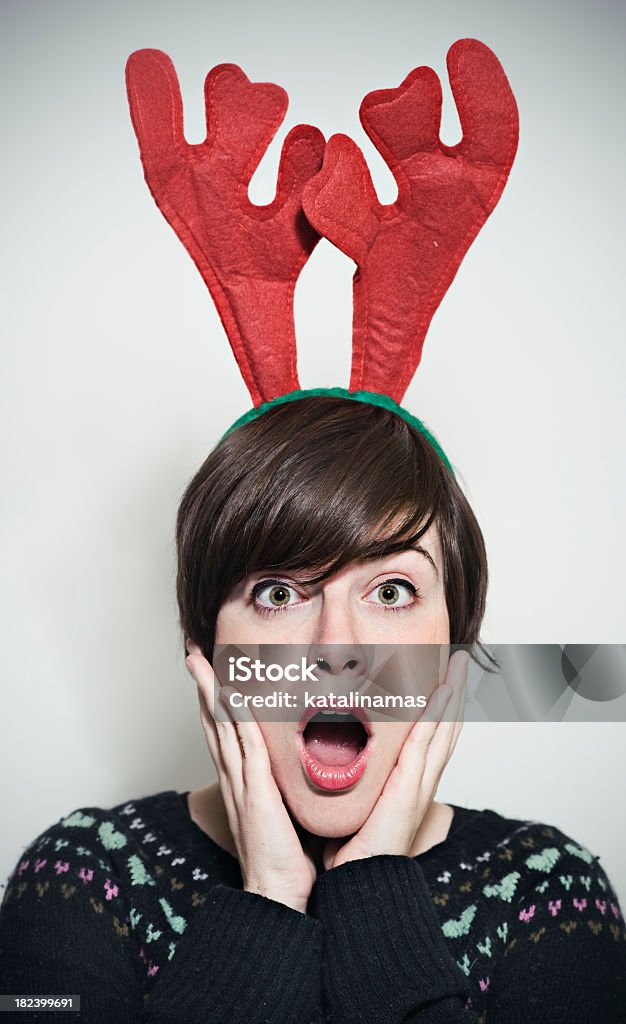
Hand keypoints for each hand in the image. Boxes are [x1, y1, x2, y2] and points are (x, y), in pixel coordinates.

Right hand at [185, 642, 316, 913]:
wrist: (277, 895)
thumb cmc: (286, 859)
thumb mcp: (285, 811)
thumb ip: (286, 787)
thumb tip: (304, 767)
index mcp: (242, 782)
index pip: (224, 732)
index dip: (215, 702)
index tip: (210, 674)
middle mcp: (235, 778)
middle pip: (212, 722)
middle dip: (202, 686)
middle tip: (192, 655)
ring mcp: (241, 783)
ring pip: (221, 727)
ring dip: (209, 691)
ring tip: (198, 662)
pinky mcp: (254, 792)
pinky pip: (244, 746)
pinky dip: (235, 719)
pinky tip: (231, 696)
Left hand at [322, 650, 468, 870]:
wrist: (352, 881)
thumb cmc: (348, 845)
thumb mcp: (351, 796)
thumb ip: (350, 771)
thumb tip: (332, 745)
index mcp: (408, 780)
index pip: (431, 733)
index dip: (441, 704)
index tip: (444, 673)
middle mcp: (420, 780)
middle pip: (446, 726)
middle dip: (455, 690)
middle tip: (463, 659)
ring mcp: (418, 785)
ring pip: (443, 729)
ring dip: (453, 694)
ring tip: (461, 664)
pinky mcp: (409, 791)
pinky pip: (427, 745)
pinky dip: (438, 716)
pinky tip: (444, 692)